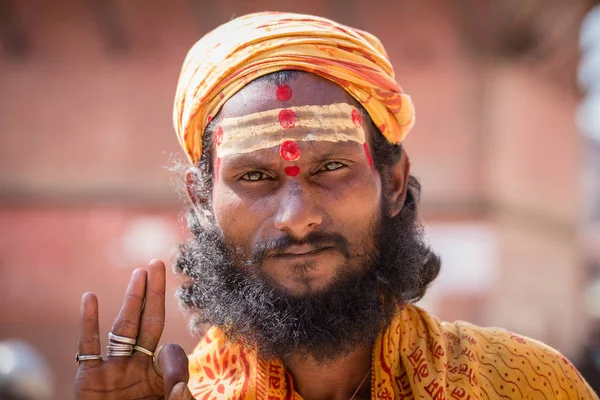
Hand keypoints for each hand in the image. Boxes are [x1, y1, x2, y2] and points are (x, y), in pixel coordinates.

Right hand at [74, 260, 193, 398]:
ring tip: (140, 274)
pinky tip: (89, 298)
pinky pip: (88, 346)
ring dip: (131, 301)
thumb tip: (181, 384)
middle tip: (158, 264)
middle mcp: (136, 365)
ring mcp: (113, 369)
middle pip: (148, 322)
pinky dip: (88, 323)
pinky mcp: (89, 378)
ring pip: (123, 328)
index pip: (171, 352)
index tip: (174, 385)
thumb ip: (180, 399)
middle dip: (154, 294)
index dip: (175, 361)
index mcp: (158, 374)